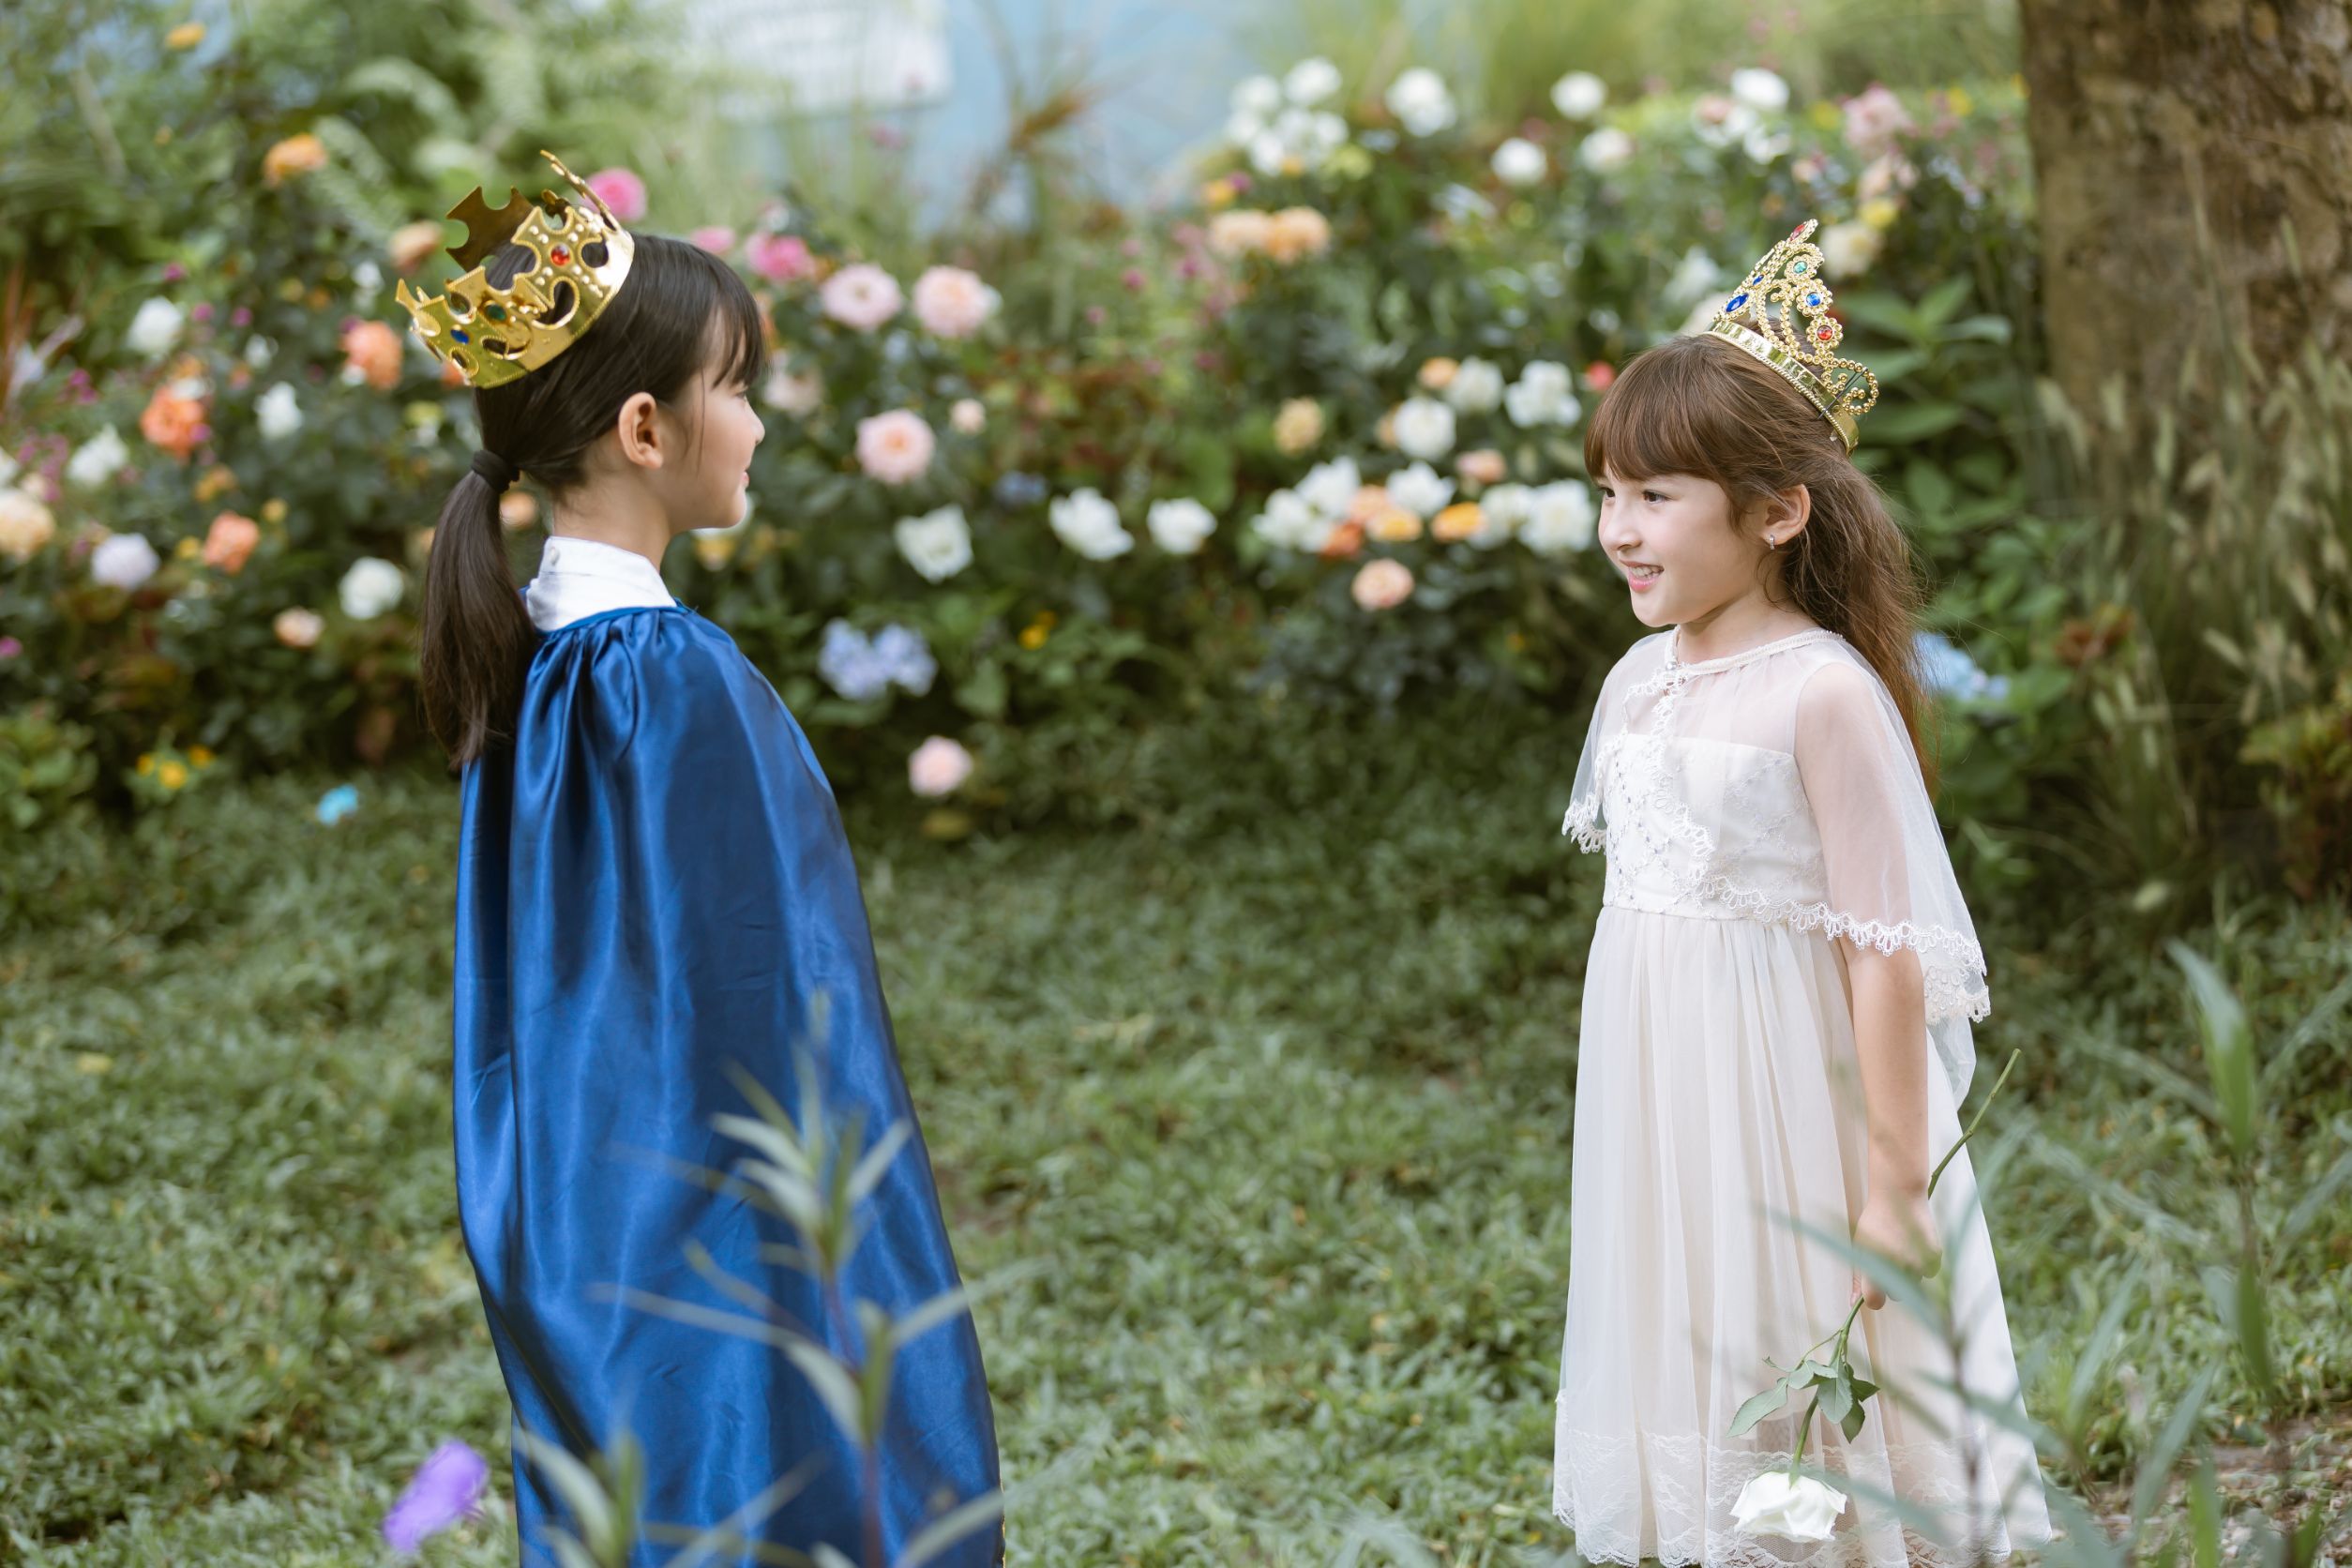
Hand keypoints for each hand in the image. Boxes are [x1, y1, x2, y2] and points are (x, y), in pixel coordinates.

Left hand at [1849, 1186, 1939, 1310]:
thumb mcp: (1860, 1246)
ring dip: (1909, 1273)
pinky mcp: (1934, 1256)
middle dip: (1892, 1283)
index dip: (1874, 1296)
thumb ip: (1858, 1278)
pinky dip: (1924, 1264)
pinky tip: (1916, 1245)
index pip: (1875, 1302)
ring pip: (1914, 1283)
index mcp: (1874, 1266)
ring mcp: (1918, 1262)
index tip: (1875, 1287)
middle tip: (1889, 1260)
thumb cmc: (1875, 1222)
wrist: (1899, 1195)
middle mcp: (1897, 1268)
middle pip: (1897, 1295)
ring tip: (1902, 1248)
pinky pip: (1929, 1272)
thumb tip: (1852, 1303)